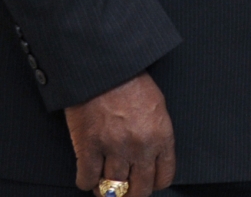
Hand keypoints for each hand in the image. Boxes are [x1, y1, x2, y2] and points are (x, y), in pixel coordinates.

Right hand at [64, 72, 174, 196]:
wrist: (106, 67)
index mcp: (162, 135)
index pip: (164, 176)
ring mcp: (114, 148)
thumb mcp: (157, 106)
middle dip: (132, 195)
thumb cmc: (132, 82)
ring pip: (112, 189)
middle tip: (124, 193)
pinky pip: (87, 179)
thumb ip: (156, 135)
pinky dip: (86, 181)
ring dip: (107, 190)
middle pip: (139, 189)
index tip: (145, 183)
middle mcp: (141, 146)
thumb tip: (150, 160)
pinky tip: (87, 176)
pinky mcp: (89, 146)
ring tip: (104, 186)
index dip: (153, 183)